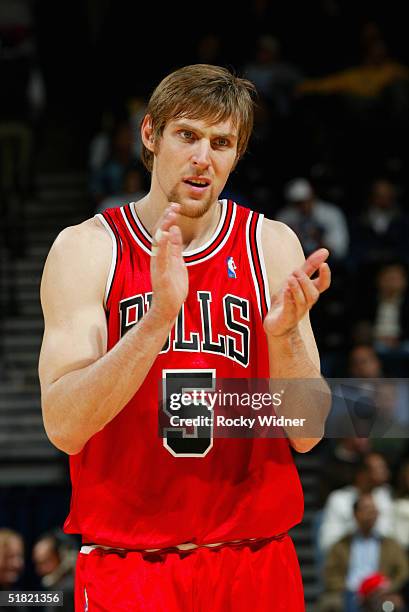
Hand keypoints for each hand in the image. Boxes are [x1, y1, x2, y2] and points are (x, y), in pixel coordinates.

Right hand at [150, 203, 187, 321]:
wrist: (169, 307)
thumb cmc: (173, 286)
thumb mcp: (177, 262)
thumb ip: (175, 247)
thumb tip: (175, 229)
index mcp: (162, 254)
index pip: (163, 232)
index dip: (168, 218)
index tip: (175, 206)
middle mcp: (158, 257)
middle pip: (159, 234)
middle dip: (165, 219)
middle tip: (173, 206)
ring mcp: (158, 266)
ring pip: (158, 244)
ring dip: (163, 228)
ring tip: (170, 215)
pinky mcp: (160, 275)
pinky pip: (160, 258)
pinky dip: (162, 246)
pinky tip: (165, 234)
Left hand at [263, 248, 330, 337]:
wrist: (275, 324)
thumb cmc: (287, 300)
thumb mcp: (295, 279)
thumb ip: (309, 266)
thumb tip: (325, 251)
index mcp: (309, 293)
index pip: (323, 286)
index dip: (325, 276)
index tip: (324, 264)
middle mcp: (305, 304)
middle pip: (313, 294)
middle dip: (306, 281)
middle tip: (296, 271)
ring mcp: (296, 312)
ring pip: (303, 302)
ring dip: (297, 289)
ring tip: (290, 278)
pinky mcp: (285, 319)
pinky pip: (290, 310)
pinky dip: (289, 300)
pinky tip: (285, 290)